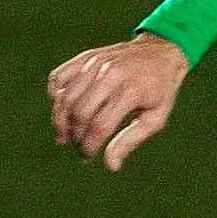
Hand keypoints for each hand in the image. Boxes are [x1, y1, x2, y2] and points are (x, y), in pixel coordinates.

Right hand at [48, 33, 192, 169]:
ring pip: (65, 97)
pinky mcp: (86, 57)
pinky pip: (59, 77)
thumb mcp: (156, 118)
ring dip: (60, 121)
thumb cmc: (160, 90)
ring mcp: (95, 63)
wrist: (161, 51)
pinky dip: (55, 96)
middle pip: (79, 112)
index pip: (100, 126)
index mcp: (130, 91)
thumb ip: (131, 141)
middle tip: (78, 146)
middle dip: (74, 136)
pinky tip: (63, 109)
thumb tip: (111, 165)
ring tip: (64, 136)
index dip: (89, 146)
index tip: (87, 157)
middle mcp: (110, 74)